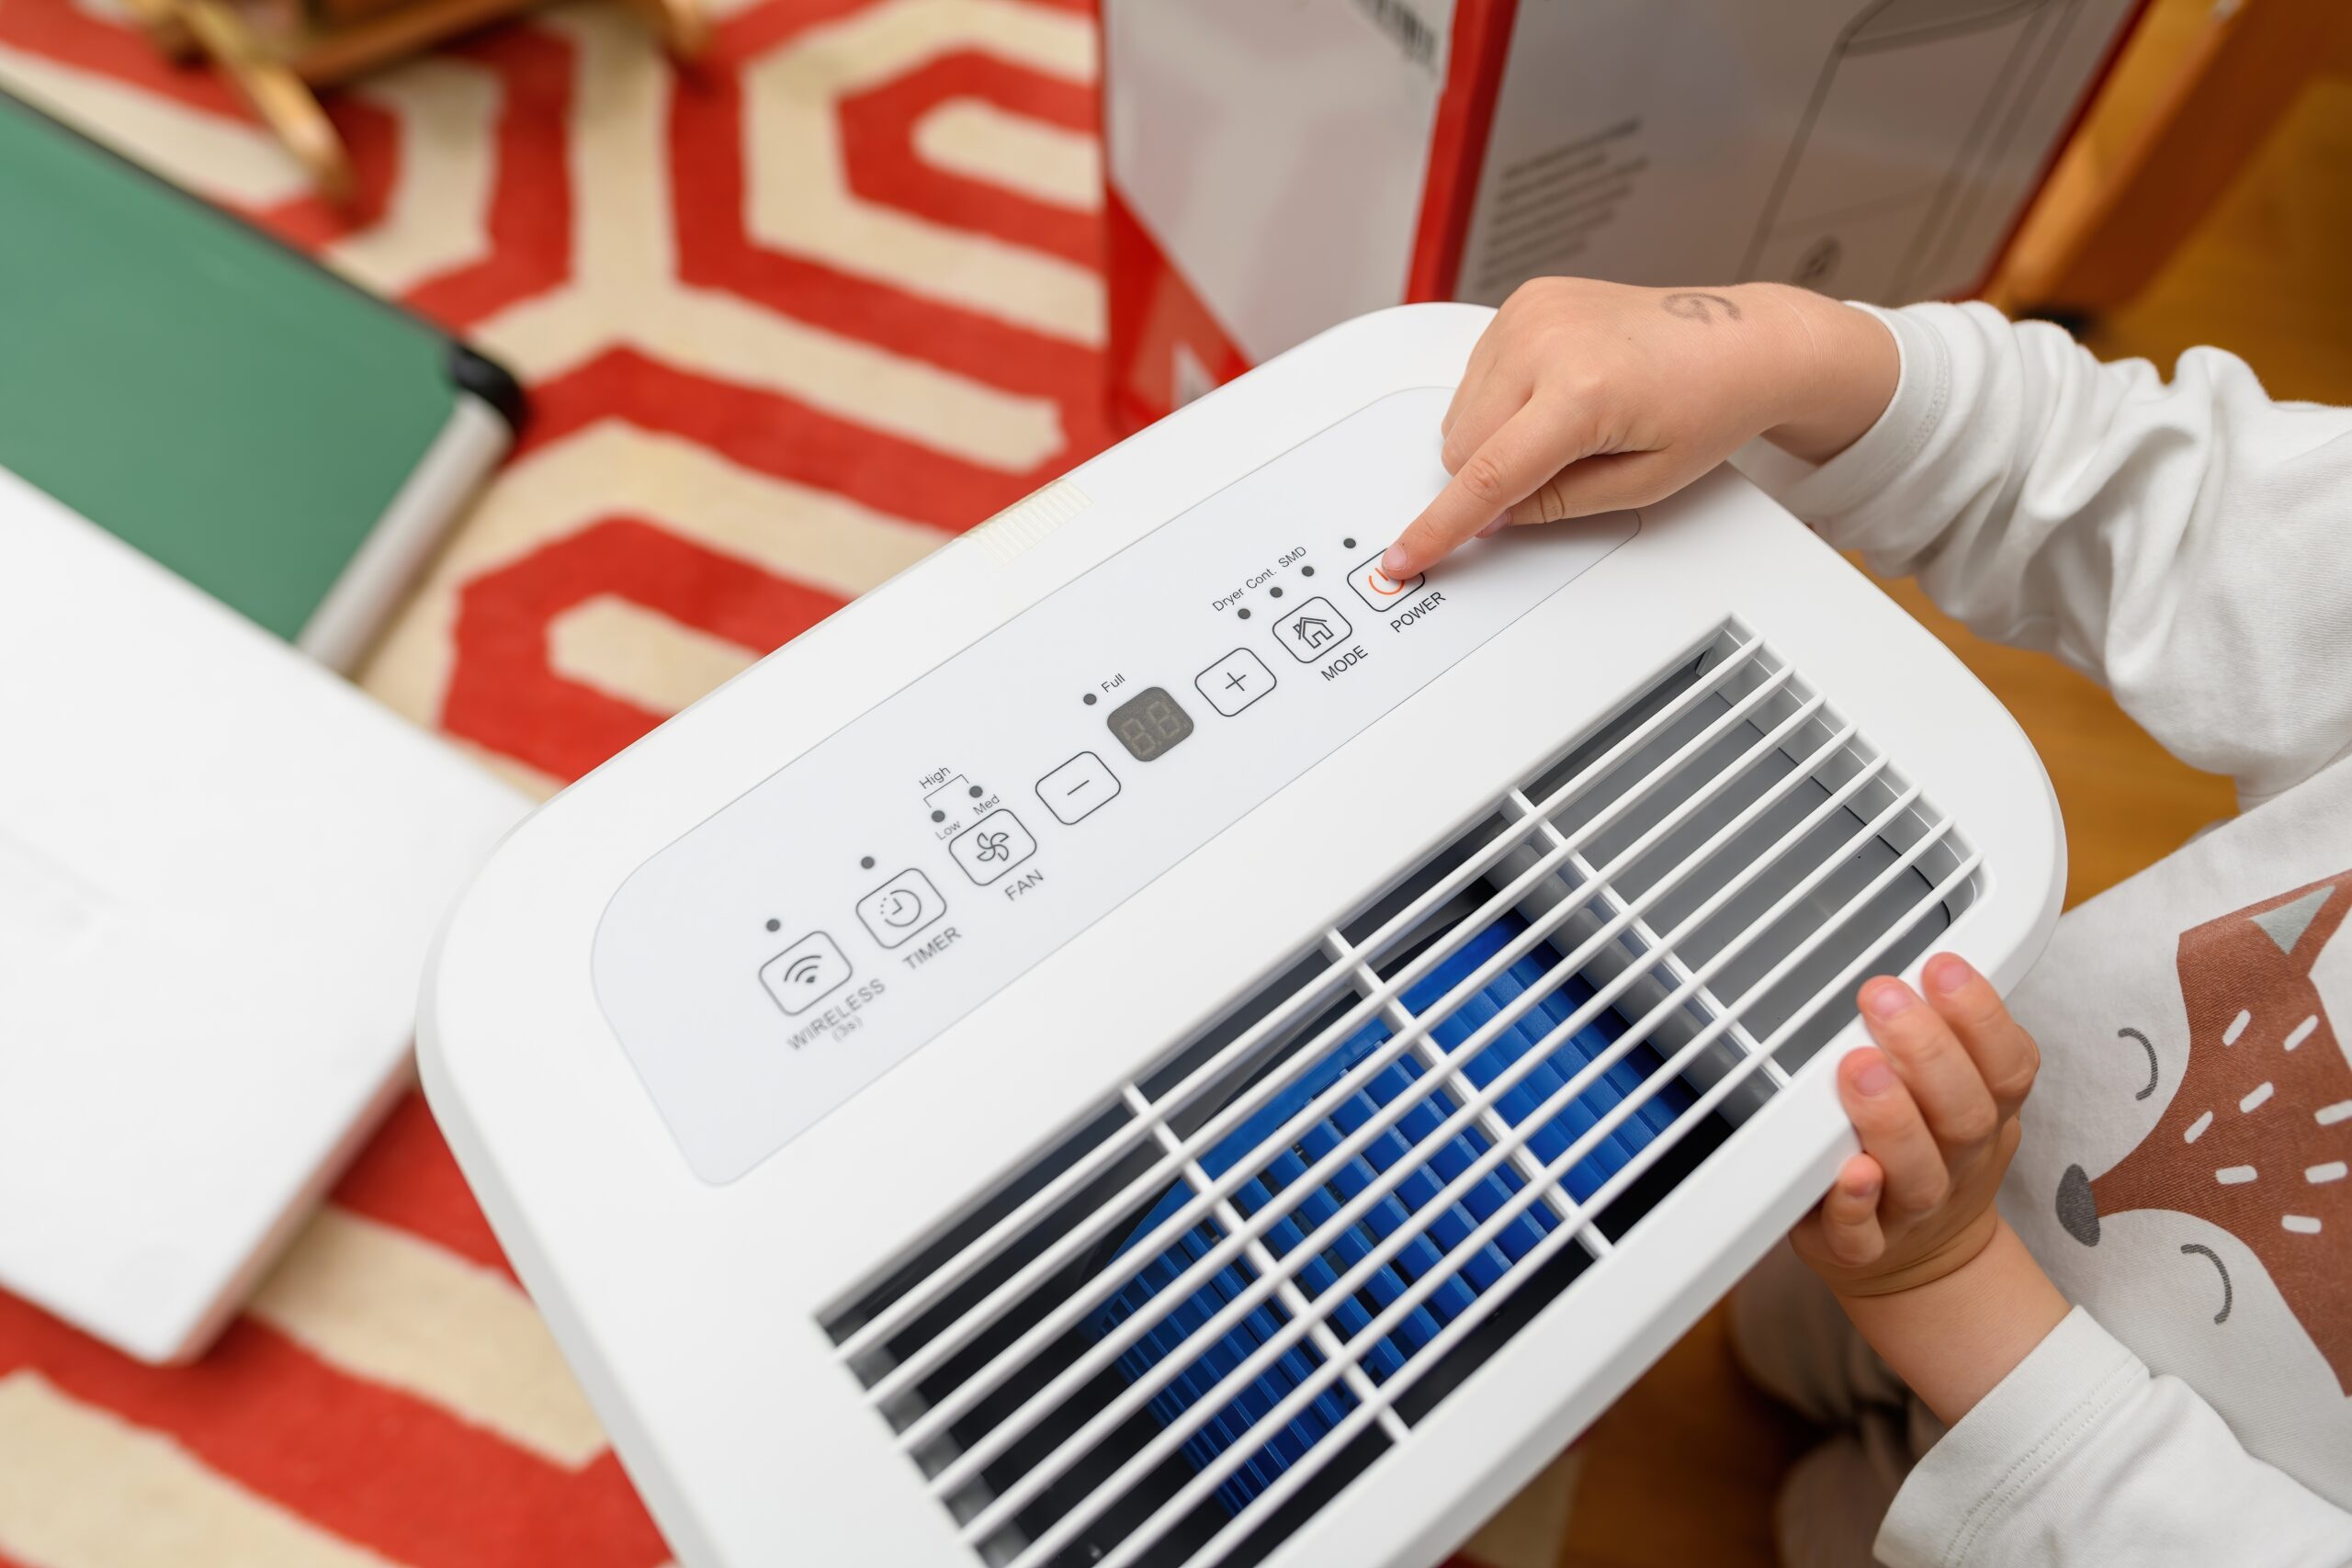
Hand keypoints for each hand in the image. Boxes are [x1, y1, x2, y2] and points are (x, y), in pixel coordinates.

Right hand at [1380, 277, 1896, 578]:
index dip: (1440, 527)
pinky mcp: (1526, 299)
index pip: (1487, 476)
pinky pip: (1476, 374)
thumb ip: (1555, 505)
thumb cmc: (1710, 403)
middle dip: (1494, 478)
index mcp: (1583, 390)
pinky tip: (1556, 393)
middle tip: (1563, 470)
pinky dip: (1502, 398)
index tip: (1405, 556)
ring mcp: (1532, 312)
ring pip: (1460, 413)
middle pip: (1463, 447)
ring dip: (1495, 436)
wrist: (1742, 340)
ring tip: (1570, 423)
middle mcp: (1549, 340)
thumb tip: (1494, 515)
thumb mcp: (1642, 484)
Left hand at [1792, 952, 2041, 1300]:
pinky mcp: (1863, 1249)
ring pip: (1917, 1173)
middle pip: (1963, 1111)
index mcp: (1984, 1115)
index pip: (2007, 1065)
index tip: (1941, 965)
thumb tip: (1918, 957)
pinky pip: (1862, 1235)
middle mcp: (1958, 1162)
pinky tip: (1846, 1171)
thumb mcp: (1959, 1094)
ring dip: (1891, 1118)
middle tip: (1881, 997)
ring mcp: (1913, 1211)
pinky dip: (1854, 1204)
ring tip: (1858, 1068)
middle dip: (1927, 1050)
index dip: (1981, 1015)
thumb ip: (1944, 1035)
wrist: (1925, 1266)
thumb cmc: (1931, 1157)